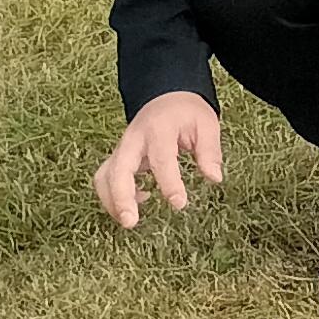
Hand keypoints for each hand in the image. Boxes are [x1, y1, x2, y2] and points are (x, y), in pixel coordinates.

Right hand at [95, 91, 225, 226]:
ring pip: (104, 176)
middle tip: (130, 222)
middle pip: (118, 169)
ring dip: (111, 200)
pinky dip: (113, 195)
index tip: (179, 203)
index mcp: (158, 129)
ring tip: (129, 220)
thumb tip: (214, 178)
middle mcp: (133, 139)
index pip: (161, 159)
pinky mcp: (117, 157)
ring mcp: (121, 148)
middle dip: (121, 197)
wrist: (166, 97)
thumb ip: (209, 151)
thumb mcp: (206, 123)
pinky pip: (105, 178)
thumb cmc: (187, 112)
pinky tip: (138, 202)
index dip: (169, 183)